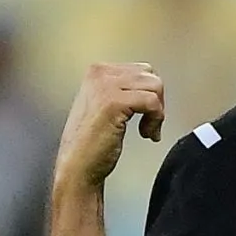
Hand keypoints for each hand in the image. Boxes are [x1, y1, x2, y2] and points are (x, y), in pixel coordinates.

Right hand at [55, 62, 166, 190]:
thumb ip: (124, 89)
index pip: (143, 71)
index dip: (151, 94)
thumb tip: (153, 85)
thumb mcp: (104, 103)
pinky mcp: (114, 102)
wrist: (77, 164)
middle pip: (152, 77)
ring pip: (155, 87)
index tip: (145, 115)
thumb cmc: (91, 141)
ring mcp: (106, 86)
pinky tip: (145, 134)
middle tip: (149, 124)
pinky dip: (156, 120)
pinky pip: (152, 102)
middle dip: (157, 102)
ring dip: (157, 113)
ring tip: (146, 130)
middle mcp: (100, 73)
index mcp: (98, 71)